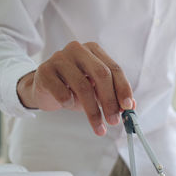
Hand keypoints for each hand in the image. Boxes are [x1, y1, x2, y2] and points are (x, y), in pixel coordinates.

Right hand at [17, 41, 133, 135]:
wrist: (43, 89)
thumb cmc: (73, 88)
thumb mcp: (96, 91)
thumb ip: (113, 95)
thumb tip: (131, 106)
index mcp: (94, 50)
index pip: (114, 68)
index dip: (123, 89)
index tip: (128, 107)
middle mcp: (78, 49)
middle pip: (101, 74)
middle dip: (110, 101)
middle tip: (114, 121)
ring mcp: (59, 58)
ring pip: (83, 86)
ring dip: (93, 111)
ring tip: (98, 126)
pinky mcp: (44, 70)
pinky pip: (62, 91)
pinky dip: (69, 103)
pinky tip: (69, 106)